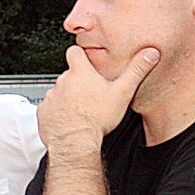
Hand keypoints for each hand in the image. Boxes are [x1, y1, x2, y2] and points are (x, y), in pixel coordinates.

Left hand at [38, 46, 159, 151]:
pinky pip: (50, 108)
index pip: (74, 51)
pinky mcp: (43, 112)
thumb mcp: (123, 92)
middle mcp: (62, 82)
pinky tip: (69, 120)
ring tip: (81, 110)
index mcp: (80, 73)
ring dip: (67, 98)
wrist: (75, 142)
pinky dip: (58, 112)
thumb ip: (136, 71)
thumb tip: (151, 53)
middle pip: (68, 75)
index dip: (80, 55)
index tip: (86, 60)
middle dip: (78, 81)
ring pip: (59, 92)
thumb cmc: (97, 118)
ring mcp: (51, 97)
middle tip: (91, 94)